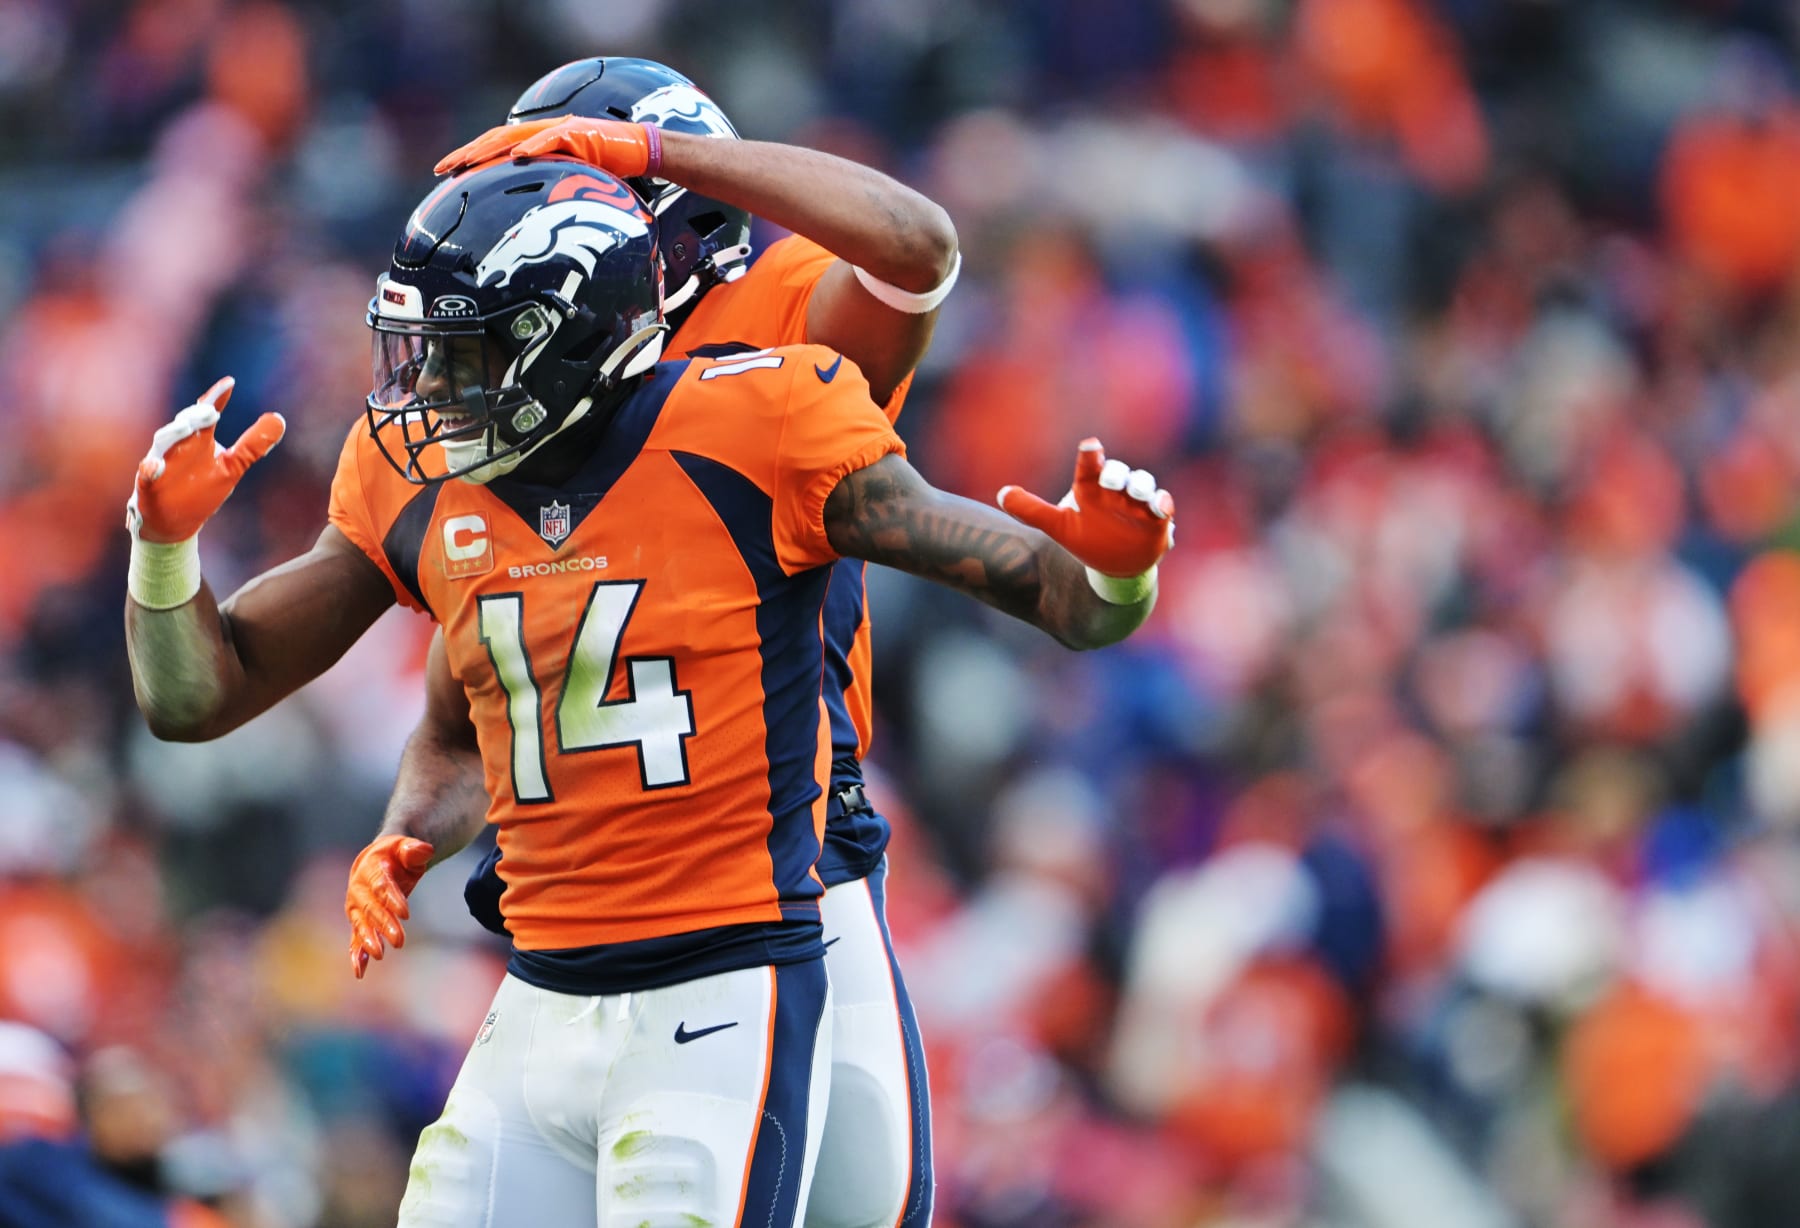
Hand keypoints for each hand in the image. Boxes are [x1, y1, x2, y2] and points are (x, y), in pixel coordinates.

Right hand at [127, 378, 284, 543]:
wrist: (174, 523)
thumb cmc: (200, 489)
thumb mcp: (232, 467)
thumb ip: (252, 445)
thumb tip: (278, 419)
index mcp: (198, 442)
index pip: (206, 415)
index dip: (216, 398)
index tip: (230, 383)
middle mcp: (177, 448)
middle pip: (183, 425)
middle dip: (195, 416)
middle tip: (211, 411)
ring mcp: (159, 465)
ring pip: (162, 444)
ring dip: (173, 434)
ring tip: (187, 427)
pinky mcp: (148, 486)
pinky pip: (145, 476)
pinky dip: (149, 470)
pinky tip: (153, 466)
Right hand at [346, 835, 434, 978]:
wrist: (377, 860)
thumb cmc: (396, 855)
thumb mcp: (406, 847)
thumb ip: (414, 849)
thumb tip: (423, 850)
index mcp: (371, 869)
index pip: (382, 885)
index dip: (393, 899)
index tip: (405, 913)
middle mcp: (359, 889)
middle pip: (372, 908)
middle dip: (384, 924)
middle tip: (399, 940)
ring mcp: (356, 906)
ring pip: (361, 925)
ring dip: (369, 941)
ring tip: (380, 955)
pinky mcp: (358, 921)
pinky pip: (355, 938)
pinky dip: (356, 955)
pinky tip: (360, 972)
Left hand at [435, 117, 655, 177]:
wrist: (638, 151)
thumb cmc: (605, 170)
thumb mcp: (567, 182)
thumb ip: (545, 189)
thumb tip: (525, 217)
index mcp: (536, 142)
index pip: (494, 147)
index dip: (468, 157)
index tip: (445, 173)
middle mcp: (541, 132)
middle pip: (495, 139)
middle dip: (467, 154)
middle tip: (443, 169)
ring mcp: (559, 130)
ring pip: (515, 136)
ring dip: (489, 149)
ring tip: (468, 162)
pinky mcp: (579, 134)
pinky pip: (552, 139)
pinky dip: (535, 147)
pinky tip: (517, 156)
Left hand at [998, 438, 1174, 577]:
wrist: (1113, 566)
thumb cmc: (1086, 538)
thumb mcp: (1057, 526)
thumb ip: (1031, 510)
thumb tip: (1001, 494)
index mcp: (1091, 487)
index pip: (1090, 465)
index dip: (1091, 454)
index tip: (1090, 447)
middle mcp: (1115, 490)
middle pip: (1119, 472)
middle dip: (1117, 473)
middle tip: (1109, 479)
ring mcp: (1137, 503)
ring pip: (1143, 484)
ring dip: (1142, 486)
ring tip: (1137, 494)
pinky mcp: (1156, 519)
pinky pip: (1164, 505)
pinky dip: (1164, 503)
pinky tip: (1162, 508)